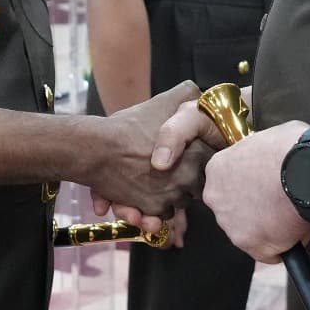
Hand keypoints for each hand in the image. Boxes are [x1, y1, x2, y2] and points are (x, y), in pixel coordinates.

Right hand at [79, 81, 203, 229]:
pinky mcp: (155, 211)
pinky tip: (143, 196)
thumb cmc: (130, 125)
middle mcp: (190, 178)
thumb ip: (187, 94)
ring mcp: (173, 197)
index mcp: (198, 153)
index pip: (210, 164)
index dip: (197, 160)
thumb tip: (201, 92)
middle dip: (183, 182)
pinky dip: (154, 211)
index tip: (185, 157)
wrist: (98, 149)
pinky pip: (163, 216)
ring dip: (168, 198)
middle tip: (166, 171)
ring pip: (179, 203)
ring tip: (152, 183)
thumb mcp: (162, 101)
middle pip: (196, 186)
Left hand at [201, 119, 309, 262]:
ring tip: (289, 215)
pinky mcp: (252, 245)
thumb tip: (265, 159)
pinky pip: (267, 252)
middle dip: (253, 209)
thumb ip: (255, 155)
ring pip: (248, 233)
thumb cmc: (293, 150)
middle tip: (277, 202)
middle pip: (233, 210)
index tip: (263, 186)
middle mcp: (217, 198)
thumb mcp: (265, 138)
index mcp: (217, 169)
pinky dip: (281, 247)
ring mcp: (232, 224)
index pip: (226, 184)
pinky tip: (295, 231)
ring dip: (266, 228)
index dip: (248, 186)